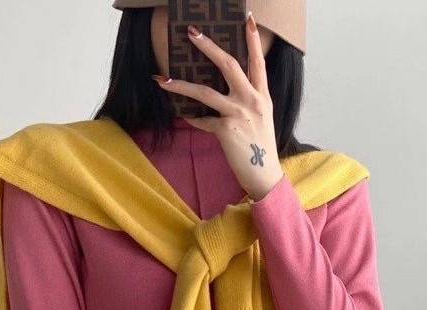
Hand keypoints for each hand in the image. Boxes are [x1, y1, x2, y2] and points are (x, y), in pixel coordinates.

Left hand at [153, 12, 284, 201]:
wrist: (263, 173)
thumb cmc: (259, 146)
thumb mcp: (260, 118)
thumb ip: (248, 100)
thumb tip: (227, 89)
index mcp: (262, 95)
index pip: (258, 61)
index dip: (252, 39)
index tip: (247, 18)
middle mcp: (251, 100)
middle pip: (228, 64)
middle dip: (208, 47)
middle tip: (192, 33)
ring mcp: (238, 114)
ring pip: (205, 92)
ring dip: (181, 85)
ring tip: (163, 79)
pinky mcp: (226, 130)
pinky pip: (202, 120)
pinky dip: (193, 119)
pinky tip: (186, 118)